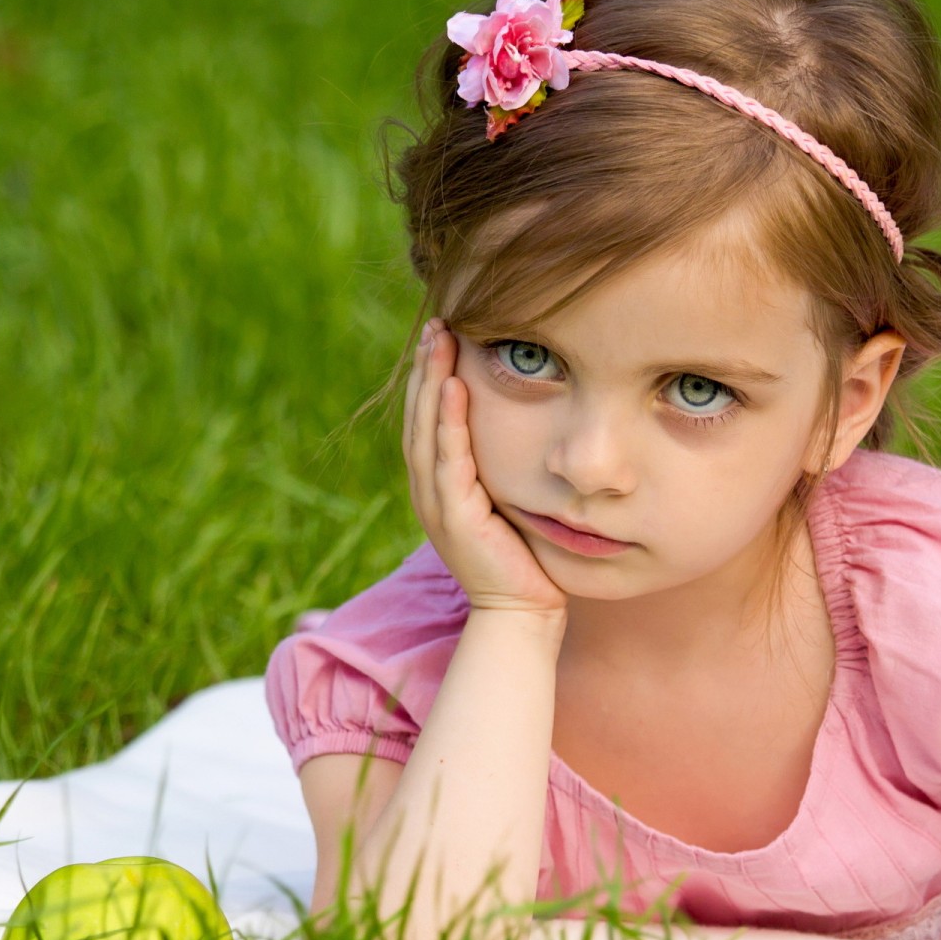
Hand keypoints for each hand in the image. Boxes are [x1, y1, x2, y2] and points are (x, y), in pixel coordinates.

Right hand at [401, 317, 565, 615]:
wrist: (521, 612)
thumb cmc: (521, 559)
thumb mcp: (504, 503)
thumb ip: (496, 471)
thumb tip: (512, 431)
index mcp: (437, 488)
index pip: (426, 423)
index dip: (429, 380)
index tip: (439, 339)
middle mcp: (429, 493)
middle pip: (419, 419)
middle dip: (425, 370)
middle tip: (435, 326)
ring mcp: (437, 506)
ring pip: (428, 432)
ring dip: (433, 384)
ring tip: (439, 343)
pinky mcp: (457, 518)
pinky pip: (450, 460)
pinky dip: (449, 423)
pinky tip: (455, 389)